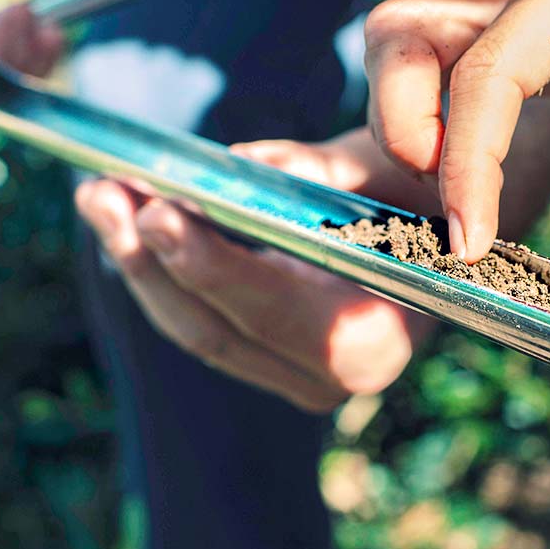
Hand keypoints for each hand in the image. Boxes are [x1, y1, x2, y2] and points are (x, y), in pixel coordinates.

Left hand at [75, 128, 439, 412]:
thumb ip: (320, 170)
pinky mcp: (268, 364)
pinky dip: (160, 272)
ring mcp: (295, 380)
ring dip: (138, 262)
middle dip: (149, 259)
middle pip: (212, 328)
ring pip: (193, 330)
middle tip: (102, 194)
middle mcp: (331, 381)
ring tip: (99, 197)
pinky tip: (127, 221)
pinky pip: (200, 323)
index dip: (208, 262)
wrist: (450, 245)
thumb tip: (236, 167)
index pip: (269, 307)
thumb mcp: (389, 169)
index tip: (158, 211)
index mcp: (372, 340)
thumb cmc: (426, 197)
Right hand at [363, 0, 549, 264]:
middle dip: (401, 126)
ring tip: (452, 189)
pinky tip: (464, 169)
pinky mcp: (498, 19)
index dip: (467, 157)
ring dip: (401, 118)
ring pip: (401, 37)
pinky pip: (426, 56)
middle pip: (407, 30)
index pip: (492, 65)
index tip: (469, 240)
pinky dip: (421, 115)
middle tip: (448, 208)